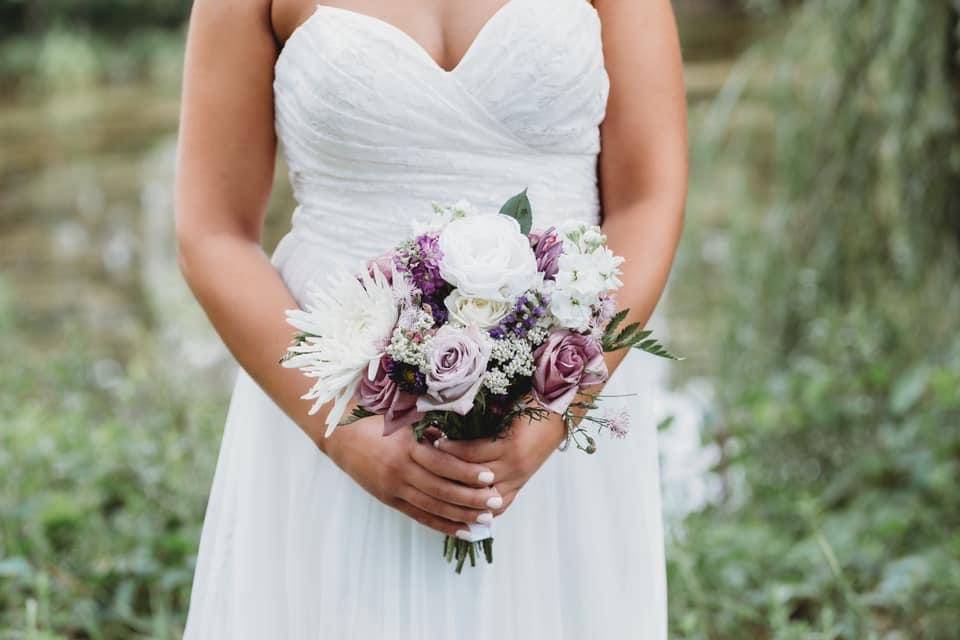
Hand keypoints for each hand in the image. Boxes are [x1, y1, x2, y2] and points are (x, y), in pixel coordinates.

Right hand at [322, 416, 502, 536]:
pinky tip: (462, 530)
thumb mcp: (405, 421)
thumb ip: (432, 431)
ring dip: (461, 515)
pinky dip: (441, 525)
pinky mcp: (390, 500)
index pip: (443, 463)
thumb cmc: (378, 423)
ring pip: (432, 507)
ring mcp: (394, 488)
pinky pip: (419, 516)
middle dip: (471, 498)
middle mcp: (400, 470)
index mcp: (406, 446)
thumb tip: (462, 440)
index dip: (467, 472)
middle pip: (441, 489)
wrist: (342, 438)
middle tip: (496, 501)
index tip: (490, 476)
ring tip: (485, 520)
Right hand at [433, 414, 566, 517]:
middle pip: (469, 498)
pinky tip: (440, 442)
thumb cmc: (527, 433)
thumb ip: (484, 470)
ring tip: (421, 458)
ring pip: (469, 476)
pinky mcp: (511, 449)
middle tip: (415, 478)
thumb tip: (448, 471)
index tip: (423, 497)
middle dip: (440, 490)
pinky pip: (476, 453)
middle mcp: (510, 484)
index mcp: (508, 490)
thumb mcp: (505, 459)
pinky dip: (455, 449)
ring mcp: (512, 467)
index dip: (449, 508)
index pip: (475, 511)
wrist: (556, 411)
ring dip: (443, 467)